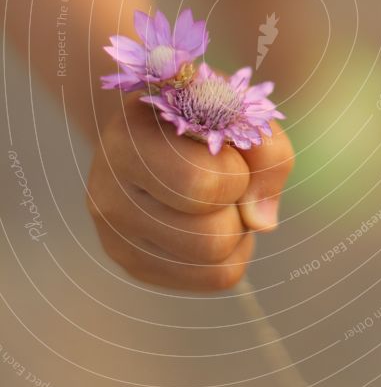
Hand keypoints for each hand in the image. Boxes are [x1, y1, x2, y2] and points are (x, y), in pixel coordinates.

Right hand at [87, 93, 293, 290]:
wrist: (155, 123)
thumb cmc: (201, 110)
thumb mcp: (239, 108)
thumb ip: (266, 152)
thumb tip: (262, 223)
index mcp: (127, 141)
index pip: (203, 186)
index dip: (236, 172)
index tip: (224, 150)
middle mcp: (108, 194)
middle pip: (212, 239)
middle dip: (237, 209)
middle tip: (225, 179)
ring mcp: (115, 237)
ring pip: (215, 266)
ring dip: (237, 232)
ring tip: (218, 198)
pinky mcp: (133, 264)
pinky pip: (211, 279)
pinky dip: (229, 252)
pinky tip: (211, 219)